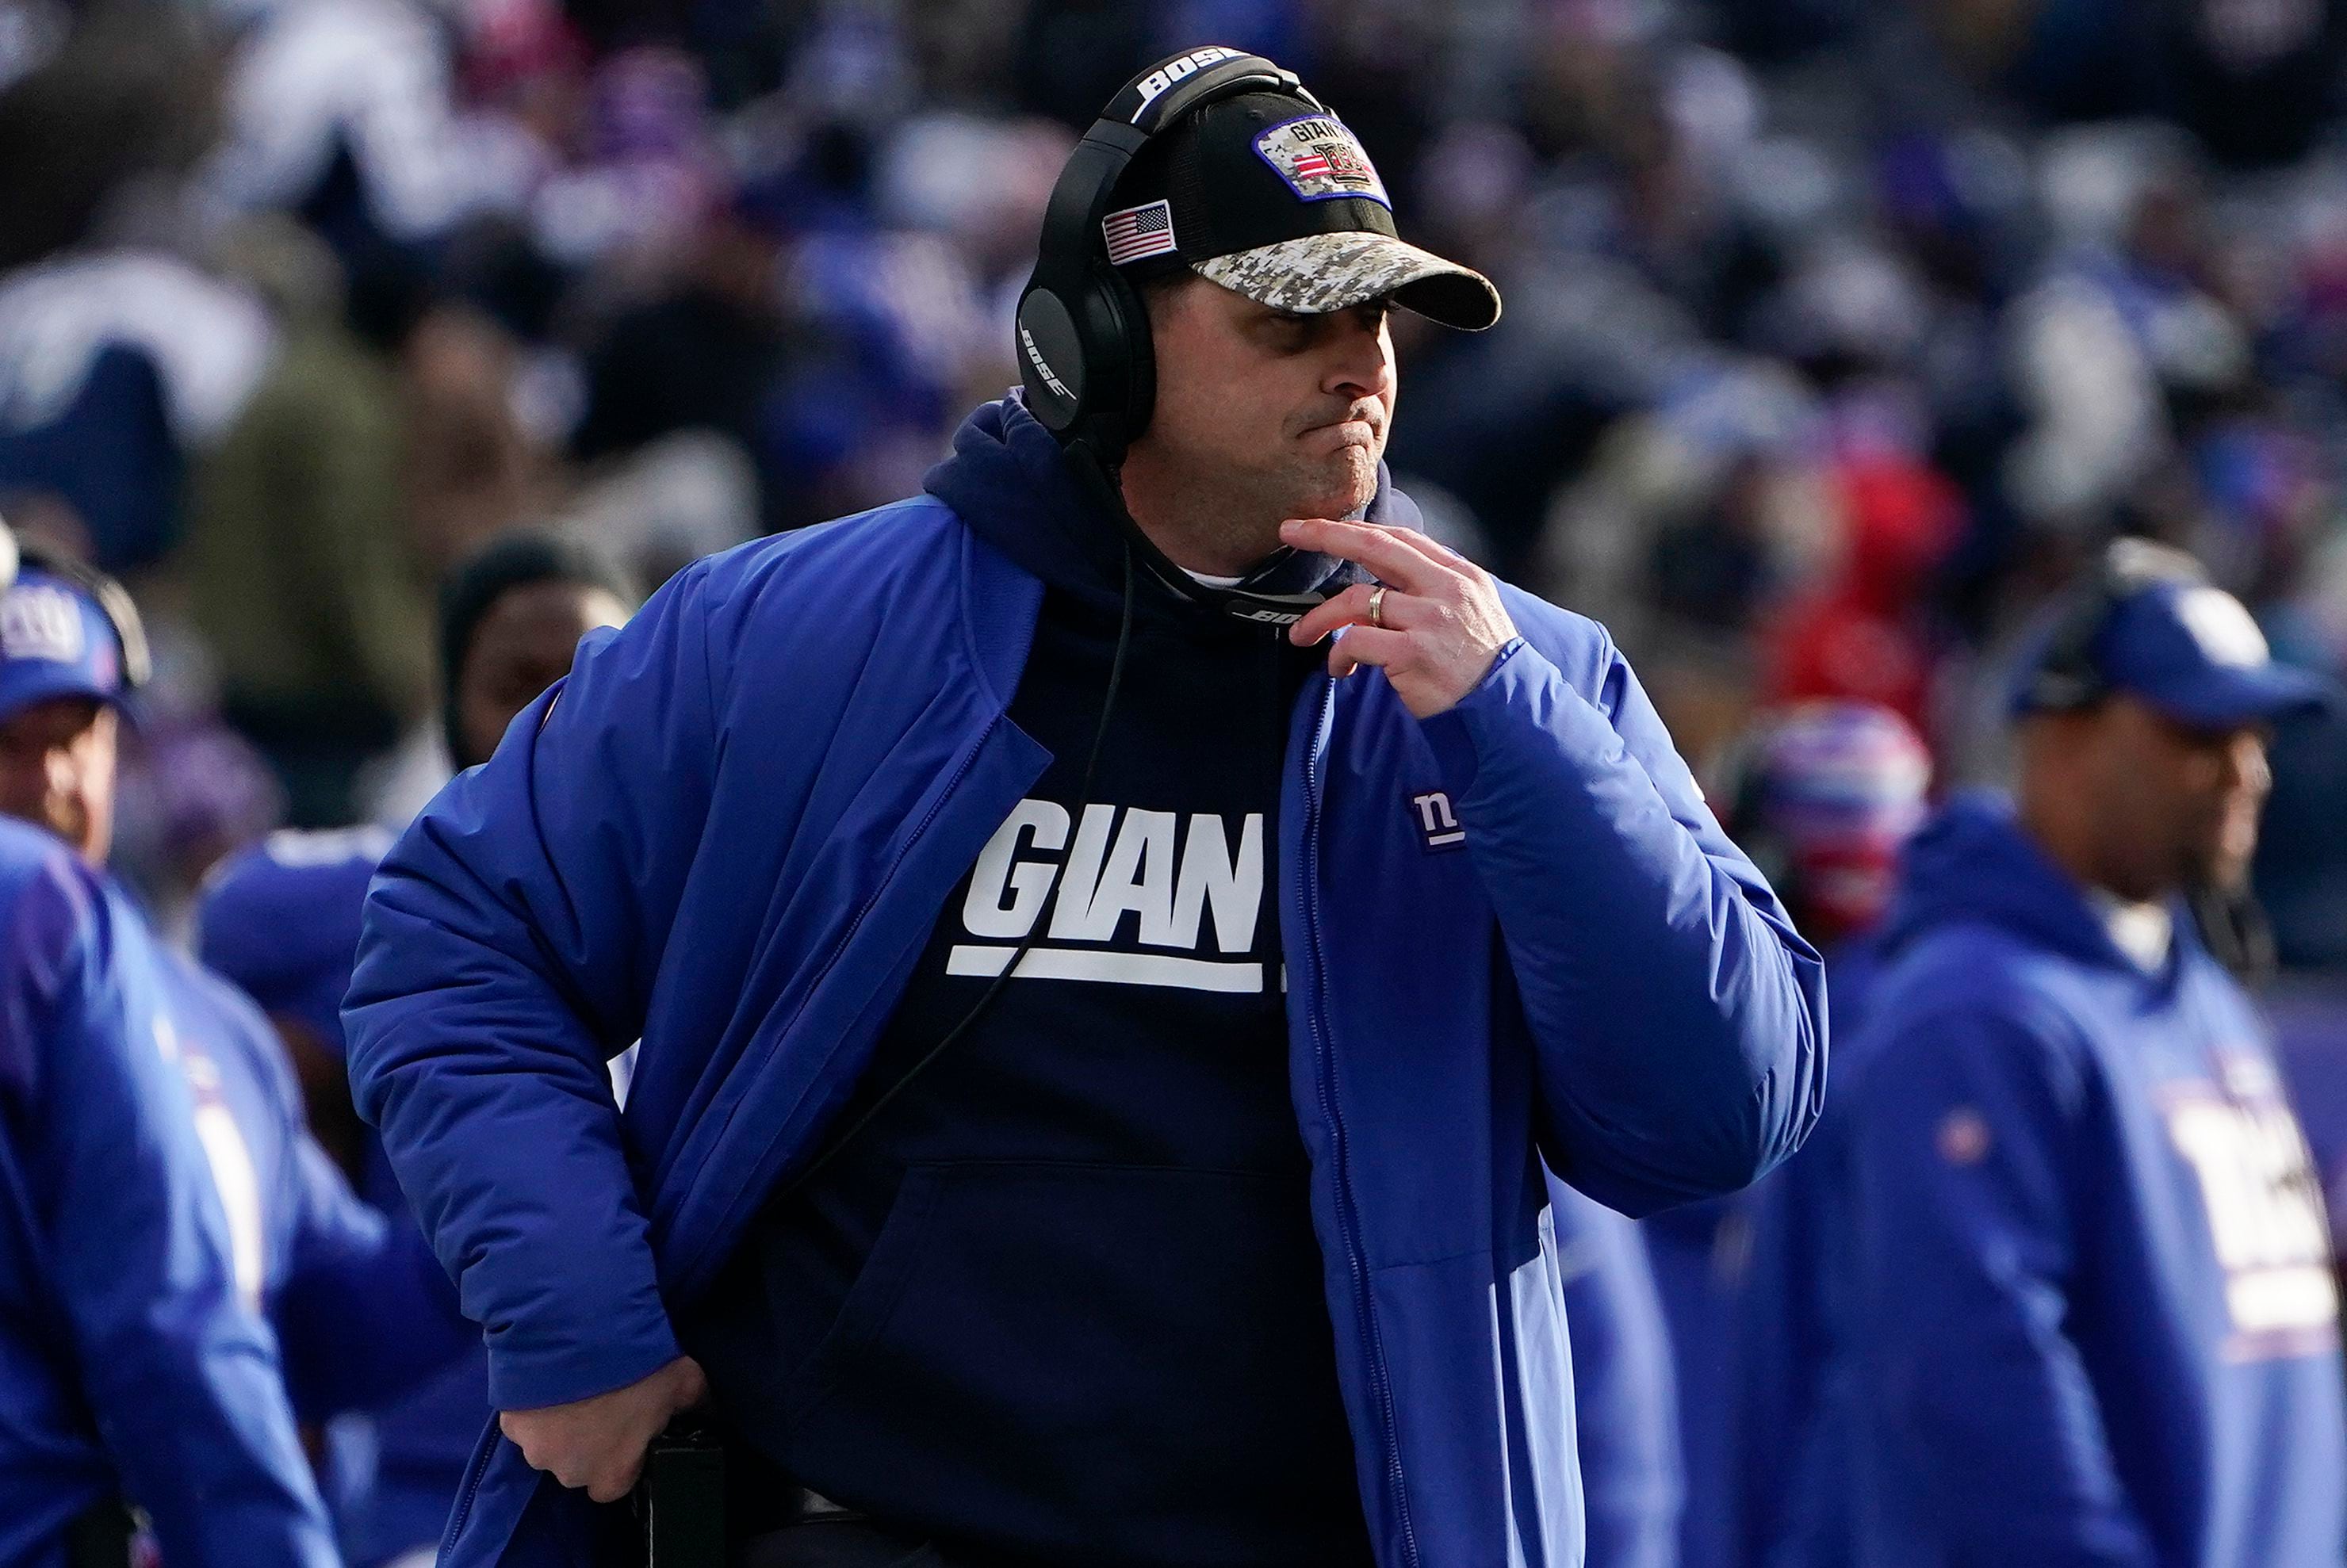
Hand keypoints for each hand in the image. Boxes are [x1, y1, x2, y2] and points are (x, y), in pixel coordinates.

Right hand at [499, 1354, 706, 1502]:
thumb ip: (697, 1406)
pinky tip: (550, 1382)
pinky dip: (534, 1408)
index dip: (620, 1459)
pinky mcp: (510, 1425)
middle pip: (579, 1468)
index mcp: (612, 1474)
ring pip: (549, 1447)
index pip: (615, 1486)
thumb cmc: (637, 1363)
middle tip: (601, 1404)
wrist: (581, 1331)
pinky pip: (524, 1423)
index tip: (626, 1433)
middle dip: (587, 1443)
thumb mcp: (683, 1382)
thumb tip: (714, 1414)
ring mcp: (536, 1450)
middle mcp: (571, 1472)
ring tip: (574, 1389)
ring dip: (559, 1426)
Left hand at [1282, 518, 1517, 717]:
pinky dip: (1339, 654)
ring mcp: (1430, 619)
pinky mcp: (1413, 652)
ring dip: (1320, 617)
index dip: (1357, 528)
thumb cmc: (1482, 666)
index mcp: (1459, 574)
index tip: (1322, 526)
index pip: (1401, 538)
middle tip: (1291, 532)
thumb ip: (1434, 590)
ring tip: (1301, 635)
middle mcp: (1446, 588)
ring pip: (1356, 599)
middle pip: (1375, 547)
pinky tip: (1340, 669)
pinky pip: (1357, 641)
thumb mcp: (1472, 612)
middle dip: (1327, 535)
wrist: (1506, 709)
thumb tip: (1386, 582)